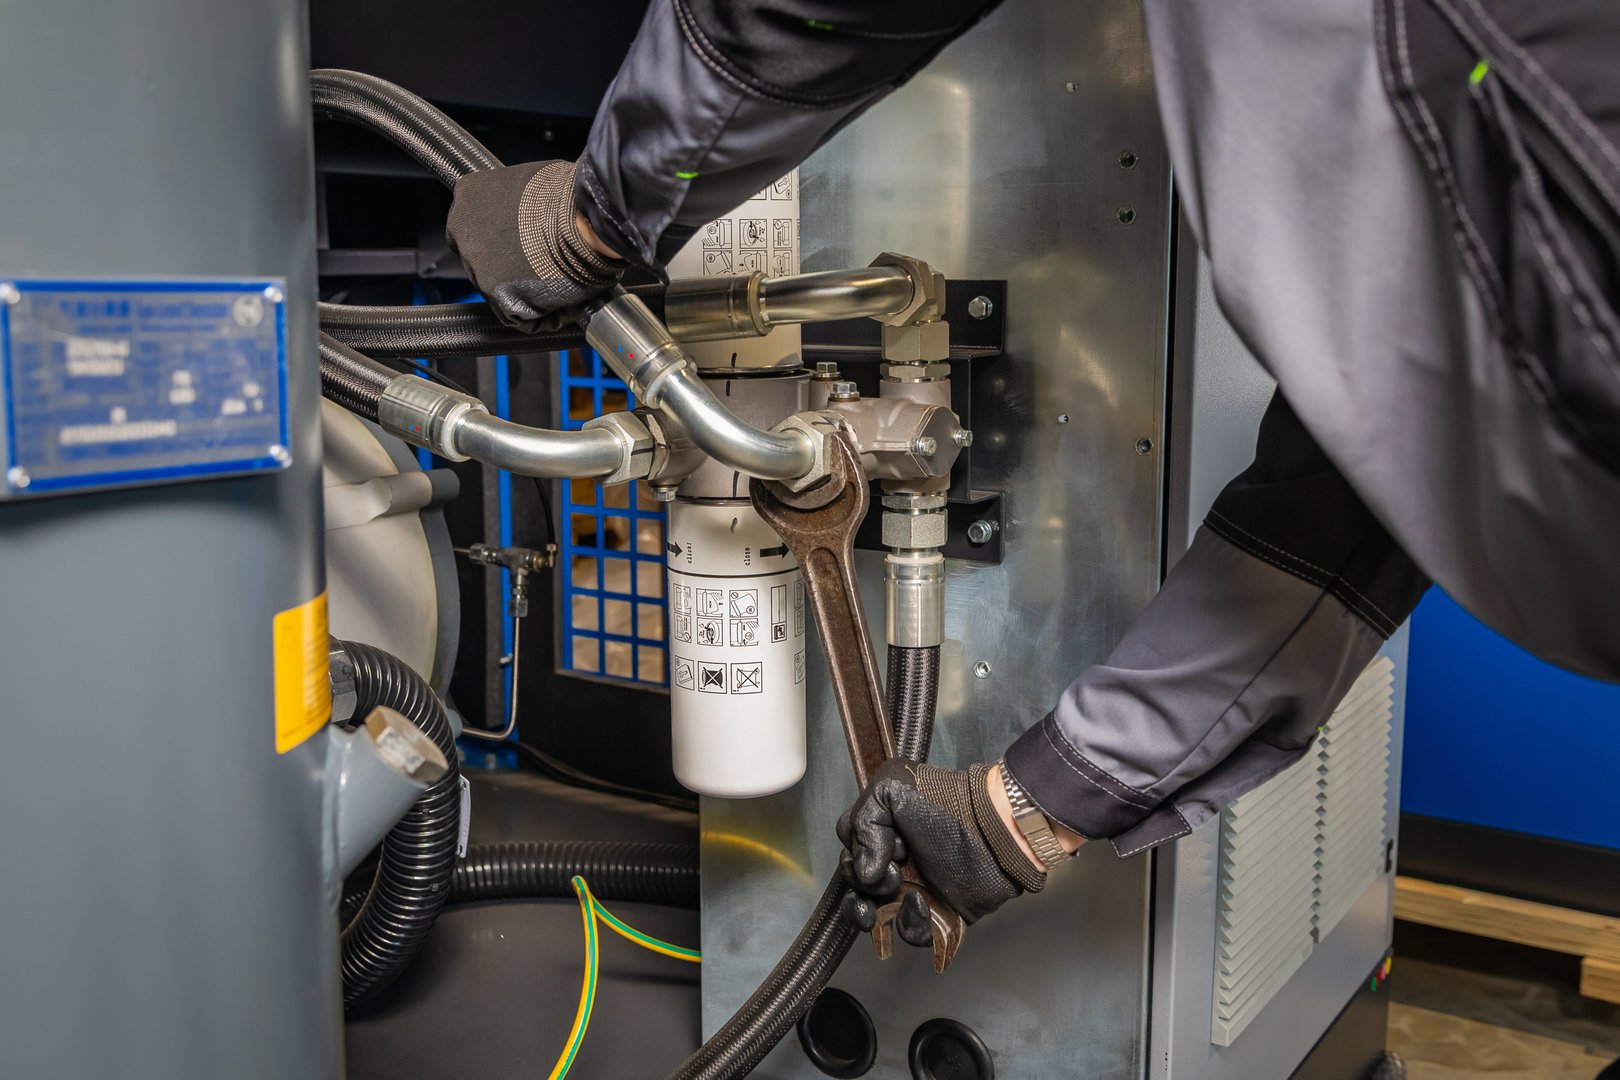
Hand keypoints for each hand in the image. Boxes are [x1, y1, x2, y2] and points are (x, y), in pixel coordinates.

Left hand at [445, 159, 623, 332]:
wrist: (585, 221)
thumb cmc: (570, 197)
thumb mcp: (530, 182)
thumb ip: (514, 197)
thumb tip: (525, 211)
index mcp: (469, 194)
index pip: (474, 225)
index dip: (502, 239)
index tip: (521, 243)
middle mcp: (462, 228)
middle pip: (482, 259)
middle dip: (509, 266)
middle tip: (541, 262)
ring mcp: (475, 264)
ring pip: (500, 288)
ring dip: (526, 289)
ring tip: (556, 276)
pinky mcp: (495, 294)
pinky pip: (518, 314)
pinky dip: (540, 313)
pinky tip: (560, 296)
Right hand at [836, 760, 1048, 942]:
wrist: (994, 832)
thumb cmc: (948, 805)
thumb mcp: (891, 790)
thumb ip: (862, 821)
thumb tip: (864, 872)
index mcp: (884, 834)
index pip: (850, 853)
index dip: (856, 854)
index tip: (880, 844)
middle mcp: (895, 863)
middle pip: (857, 888)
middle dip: (865, 882)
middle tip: (893, 868)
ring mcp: (914, 890)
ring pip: (875, 916)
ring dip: (877, 907)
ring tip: (899, 888)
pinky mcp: (936, 916)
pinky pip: (909, 933)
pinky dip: (909, 922)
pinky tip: (921, 902)